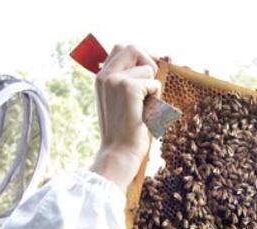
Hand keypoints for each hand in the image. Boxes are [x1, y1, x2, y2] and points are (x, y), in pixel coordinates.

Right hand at [91, 44, 160, 186]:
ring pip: (148, 68)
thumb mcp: (121, 101)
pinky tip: (144, 114)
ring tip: (142, 108)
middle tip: (149, 88)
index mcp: (101, 77)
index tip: (144, 79)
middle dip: (147, 64)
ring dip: (152, 88)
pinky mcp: (128, 88)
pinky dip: (155, 99)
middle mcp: (105, 75)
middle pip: (133, 48)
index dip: (138, 59)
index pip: (121, 48)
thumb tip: (147, 65)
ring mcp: (115, 80)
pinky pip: (154, 84)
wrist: (119, 152)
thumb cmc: (124, 131)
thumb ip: (127, 82)